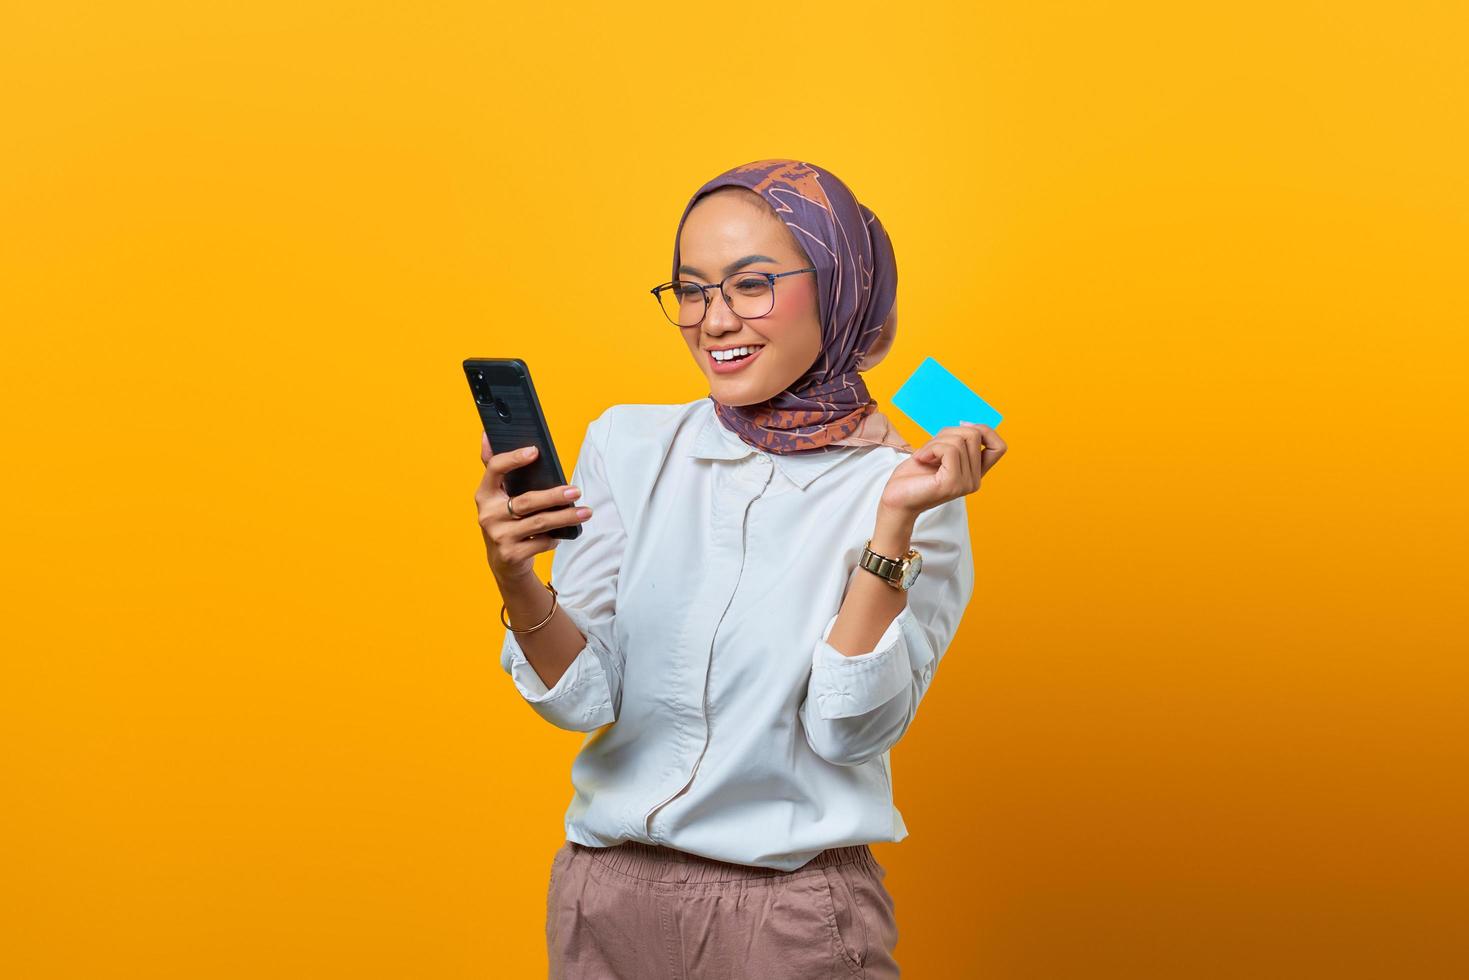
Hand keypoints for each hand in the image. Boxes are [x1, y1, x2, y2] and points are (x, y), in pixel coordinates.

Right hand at [475, 431, 592, 581]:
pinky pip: (541, 542)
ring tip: (585, 512)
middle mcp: (488, 515)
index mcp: (484, 494)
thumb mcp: (496, 496)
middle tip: (576, 490)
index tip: (535, 451)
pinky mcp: (511, 555)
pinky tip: (563, 533)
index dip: (513, 459)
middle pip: (526, 501)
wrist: (503, 561)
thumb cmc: (505, 520)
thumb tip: (488, 434)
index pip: (494, 469)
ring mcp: (499, 536)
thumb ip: (495, 467)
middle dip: (554, 496)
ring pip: (539, 523)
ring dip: (566, 517)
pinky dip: (555, 538)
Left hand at [879, 422, 1006, 517]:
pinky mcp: (952, 484)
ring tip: (924, 457)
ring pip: (959, 440)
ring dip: (934, 442)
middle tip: (930, 449)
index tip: (959, 430)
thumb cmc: (914, 475)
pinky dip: (930, 449)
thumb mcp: (939, 450)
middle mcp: (975, 481)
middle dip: (947, 433)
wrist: (895, 499)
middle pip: (974, 435)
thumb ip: (957, 440)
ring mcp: (966, 484)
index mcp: (975, 473)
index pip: (1000, 447)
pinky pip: (949, 450)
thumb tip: (968, 424)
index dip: (984, 431)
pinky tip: (921, 460)